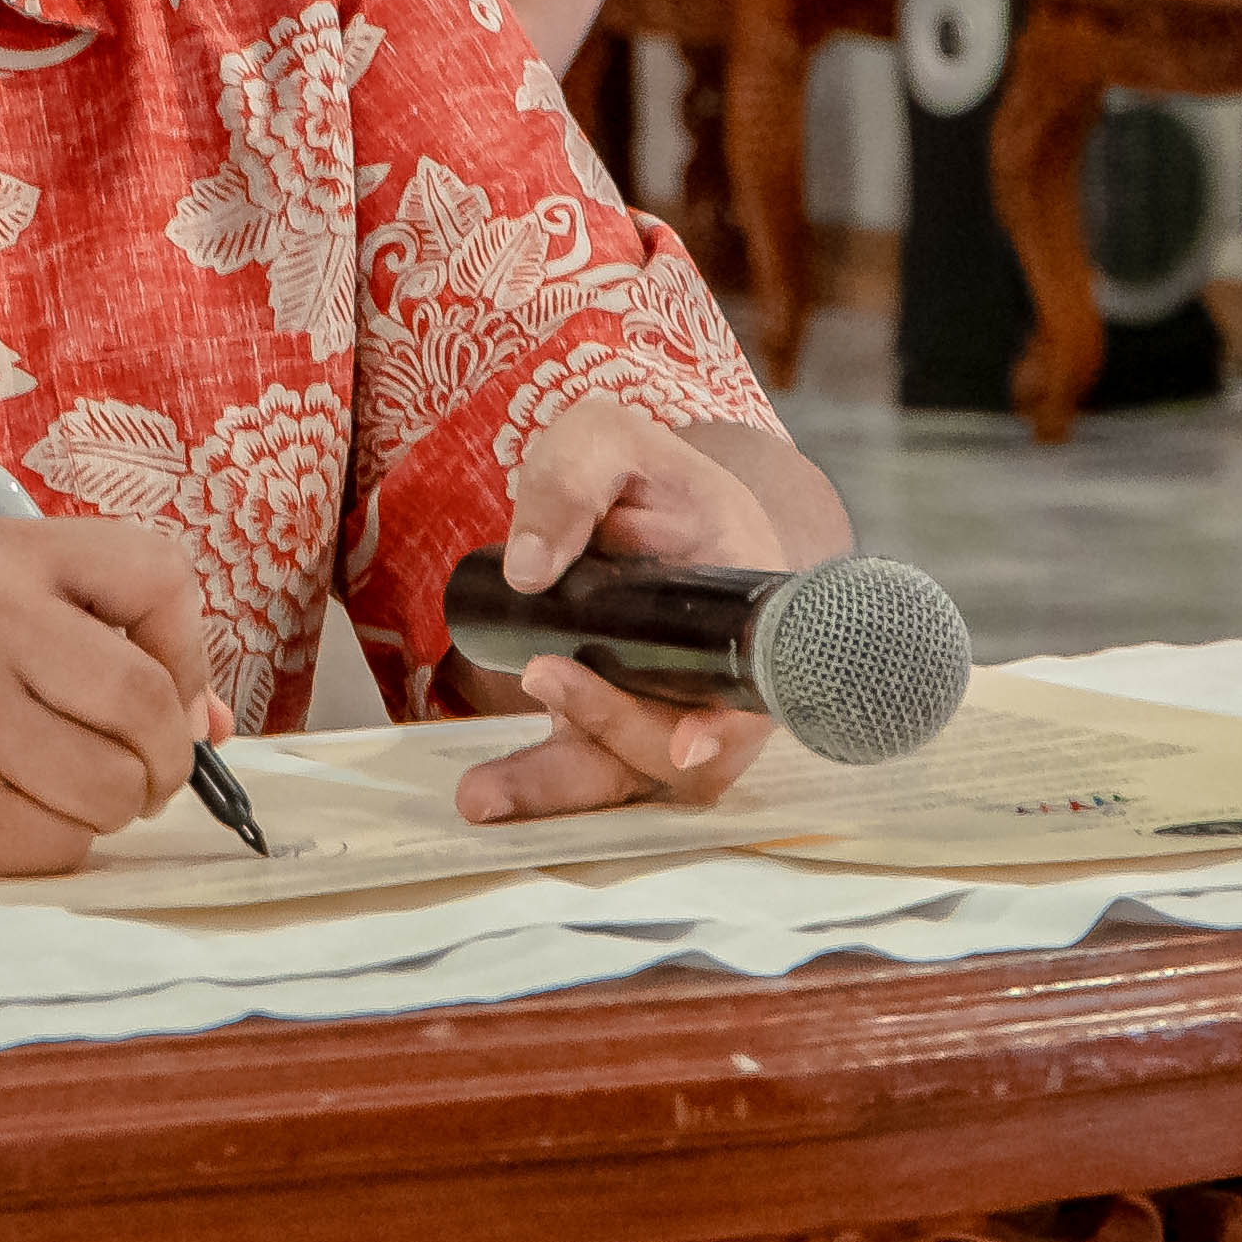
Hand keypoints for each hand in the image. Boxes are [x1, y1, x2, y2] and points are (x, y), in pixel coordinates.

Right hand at [0, 514, 219, 875]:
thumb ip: (111, 635)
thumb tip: (213, 724)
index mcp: (2, 558)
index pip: (161, 578)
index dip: (187, 648)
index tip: (160, 685)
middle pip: (147, 705)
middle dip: (163, 754)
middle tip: (137, 766)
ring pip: (114, 789)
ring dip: (110, 804)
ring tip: (59, 783)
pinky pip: (62, 845)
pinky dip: (55, 840)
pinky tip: (5, 808)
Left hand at [451, 396, 787, 826]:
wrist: (651, 512)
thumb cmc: (648, 482)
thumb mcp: (609, 443)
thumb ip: (573, 480)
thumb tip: (529, 568)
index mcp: (745, 615)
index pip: (756, 692)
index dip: (727, 729)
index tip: (684, 746)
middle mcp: (713, 684)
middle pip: (682, 751)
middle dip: (613, 733)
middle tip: (544, 677)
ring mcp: (662, 716)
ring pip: (625, 775)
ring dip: (558, 788)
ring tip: (486, 794)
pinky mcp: (610, 731)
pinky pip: (584, 774)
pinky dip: (538, 791)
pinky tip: (489, 797)